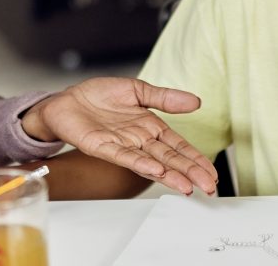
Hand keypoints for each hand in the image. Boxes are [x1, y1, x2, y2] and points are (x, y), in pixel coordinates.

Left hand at [21, 77, 217, 194]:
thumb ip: (165, 97)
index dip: (195, 158)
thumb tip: (196, 101)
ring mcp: (122, 145)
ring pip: (152, 162)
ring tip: (188, 186)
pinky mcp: (102, 146)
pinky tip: (155, 171)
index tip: (212, 172)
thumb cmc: (98, 96)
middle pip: (170, 158)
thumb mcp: (137, 90)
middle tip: (209, 186)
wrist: (66, 99)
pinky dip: (141, 163)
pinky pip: (124, 157)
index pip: (178, 145)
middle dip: (190, 172)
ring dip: (170, 175)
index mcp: (149, 126)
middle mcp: (139, 139)